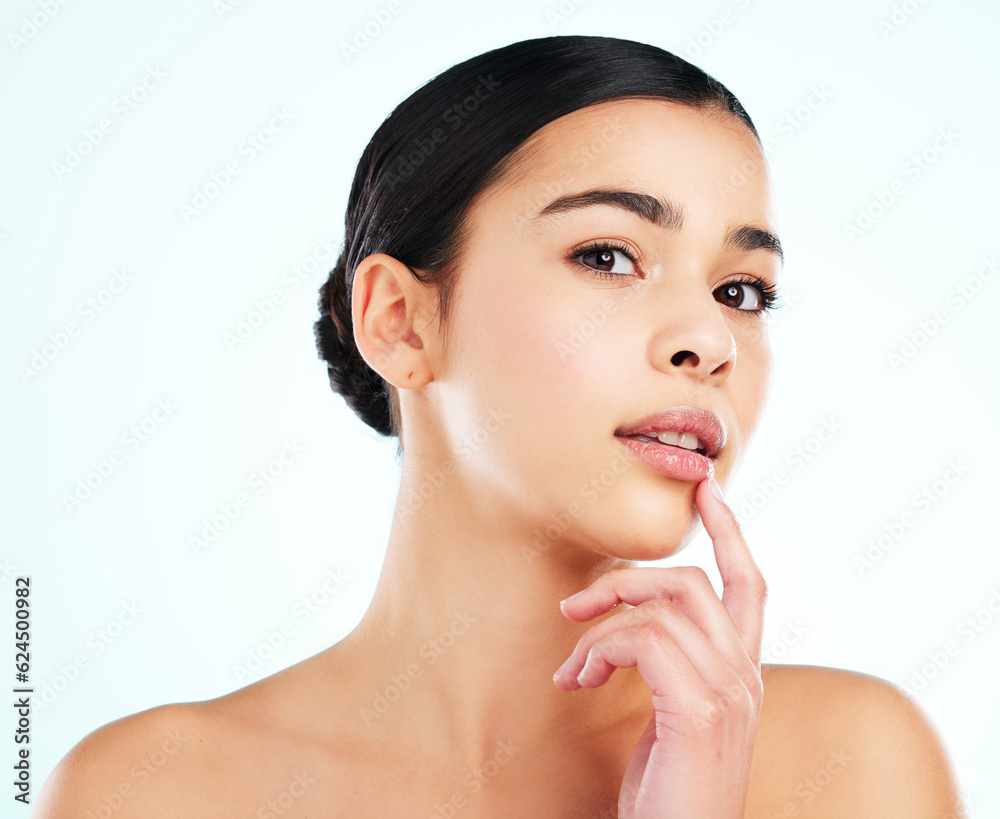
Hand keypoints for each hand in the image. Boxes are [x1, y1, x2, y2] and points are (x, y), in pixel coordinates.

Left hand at [553, 476, 765, 817]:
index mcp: (740, 674)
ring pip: (661, 605)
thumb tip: (628, 622)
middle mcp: (745, 677)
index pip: (749, 586)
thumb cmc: (666, 795)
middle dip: (624, 580)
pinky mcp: (700, 711)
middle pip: (691, 582)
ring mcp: (729, 693)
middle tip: (573, 607)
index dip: (730, 532)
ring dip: (598, 629)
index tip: (706, 488)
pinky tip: (576, 683)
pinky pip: (641, 638)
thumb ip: (668, 668)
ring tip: (572, 669)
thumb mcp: (668, 717)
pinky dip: (597, 651)